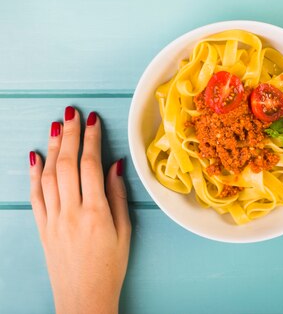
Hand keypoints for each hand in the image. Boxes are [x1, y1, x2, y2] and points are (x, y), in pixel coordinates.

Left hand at [29, 108, 130, 313]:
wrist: (83, 300)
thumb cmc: (110, 266)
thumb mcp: (124, 230)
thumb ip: (118, 195)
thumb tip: (115, 165)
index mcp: (96, 212)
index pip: (90, 165)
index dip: (91, 139)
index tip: (93, 120)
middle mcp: (71, 213)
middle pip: (67, 164)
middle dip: (70, 135)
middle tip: (72, 112)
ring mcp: (52, 220)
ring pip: (49, 176)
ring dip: (52, 147)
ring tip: (57, 126)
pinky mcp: (42, 228)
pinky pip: (35, 196)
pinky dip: (34, 174)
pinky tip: (36, 156)